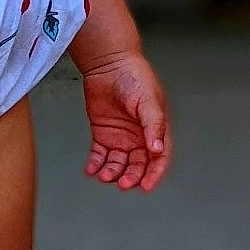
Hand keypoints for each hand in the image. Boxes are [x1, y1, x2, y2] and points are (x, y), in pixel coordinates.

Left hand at [80, 50, 170, 192]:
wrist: (108, 63)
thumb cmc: (134, 77)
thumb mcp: (149, 100)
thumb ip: (154, 125)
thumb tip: (157, 149)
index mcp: (155, 130)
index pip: (158, 159)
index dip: (154, 174)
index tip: (145, 186)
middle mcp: (138, 137)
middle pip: (137, 165)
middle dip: (131, 177)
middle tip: (124, 183)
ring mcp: (120, 137)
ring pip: (118, 164)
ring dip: (112, 172)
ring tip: (104, 175)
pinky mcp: (102, 134)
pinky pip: (99, 155)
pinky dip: (95, 164)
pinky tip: (91, 170)